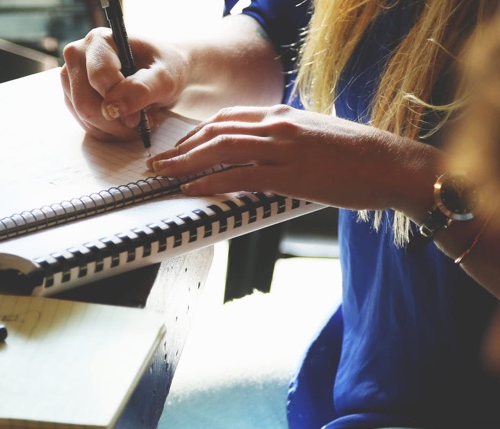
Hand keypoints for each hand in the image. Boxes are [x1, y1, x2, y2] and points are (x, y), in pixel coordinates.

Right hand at [60, 28, 188, 141]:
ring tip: (137, 120)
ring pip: (84, 118)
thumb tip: (112, 108)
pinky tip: (125, 122)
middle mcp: (78, 56)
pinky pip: (86, 125)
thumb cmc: (165, 68)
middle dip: (115, 122)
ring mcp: (71, 78)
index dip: (120, 102)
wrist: (162, 72)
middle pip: (85, 103)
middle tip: (141, 123)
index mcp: (99, 40)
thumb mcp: (165, 78)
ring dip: (114, 129)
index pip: (99, 78)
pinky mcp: (72, 98)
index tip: (140, 116)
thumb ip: (141, 89)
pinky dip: (108, 131)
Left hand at [148, 105, 440, 214]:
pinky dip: (210, 182)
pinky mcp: (292, 173)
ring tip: (163, 175)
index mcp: (283, 114)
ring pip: (221, 149)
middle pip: (216, 131)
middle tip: (157, 163)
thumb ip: (284, 140)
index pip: (226, 118)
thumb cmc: (358, 156)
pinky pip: (240, 176)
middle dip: (181, 147)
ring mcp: (284, 148)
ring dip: (185, 163)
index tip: (177, 148)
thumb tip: (260, 154)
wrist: (394, 165)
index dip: (196, 133)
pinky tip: (191, 189)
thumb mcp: (314, 137)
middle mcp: (278, 125)